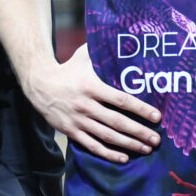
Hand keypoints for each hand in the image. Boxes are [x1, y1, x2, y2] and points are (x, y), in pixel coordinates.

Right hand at [26, 47, 159, 161]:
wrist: (39, 85)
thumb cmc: (66, 70)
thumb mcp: (83, 57)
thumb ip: (101, 50)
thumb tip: (120, 37)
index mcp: (92, 87)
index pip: (121, 100)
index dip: (141, 109)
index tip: (157, 117)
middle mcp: (86, 105)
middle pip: (117, 122)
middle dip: (139, 132)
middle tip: (156, 139)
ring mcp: (78, 121)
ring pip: (107, 136)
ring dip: (128, 144)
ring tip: (146, 149)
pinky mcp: (71, 131)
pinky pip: (92, 146)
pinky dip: (108, 154)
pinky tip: (124, 158)